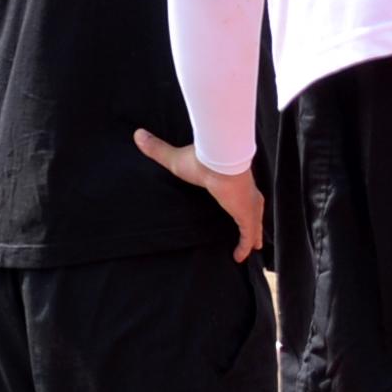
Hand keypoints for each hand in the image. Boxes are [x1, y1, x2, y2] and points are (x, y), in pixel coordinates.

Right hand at [134, 127, 263, 260]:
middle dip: (253, 218)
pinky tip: (239, 257)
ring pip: (254, 223)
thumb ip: (158, 149)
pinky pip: (247, 235)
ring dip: (254, 234)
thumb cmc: (201, 160)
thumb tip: (137, 134)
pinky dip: (244, 246)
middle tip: (254, 232)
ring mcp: (248, 204)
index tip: (237, 202)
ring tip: (254, 247)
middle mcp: (245, 192)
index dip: (239, 197)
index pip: (239, 190)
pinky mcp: (246, 215)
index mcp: (232, 178)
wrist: (219, 161)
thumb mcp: (175, 159)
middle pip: (253, 207)